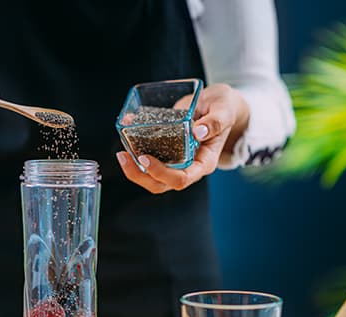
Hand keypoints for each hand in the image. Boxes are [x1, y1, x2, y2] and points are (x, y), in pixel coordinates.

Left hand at [116, 83, 249, 193]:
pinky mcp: (167, 151)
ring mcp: (176, 161)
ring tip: (121, 153)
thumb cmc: (224, 107)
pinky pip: (148, 159)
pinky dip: (135, 152)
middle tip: (123, 156)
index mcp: (204, 162)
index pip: (181, 179)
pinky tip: (125, 137)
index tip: (146, 157)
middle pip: (161, 184)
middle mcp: (188, 166)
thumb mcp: (225, 109)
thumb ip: (215, 121)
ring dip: (133, 170)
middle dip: (139, 176)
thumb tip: (198, 132)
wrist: (219, 104)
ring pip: (151, 178)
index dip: (161, 173)